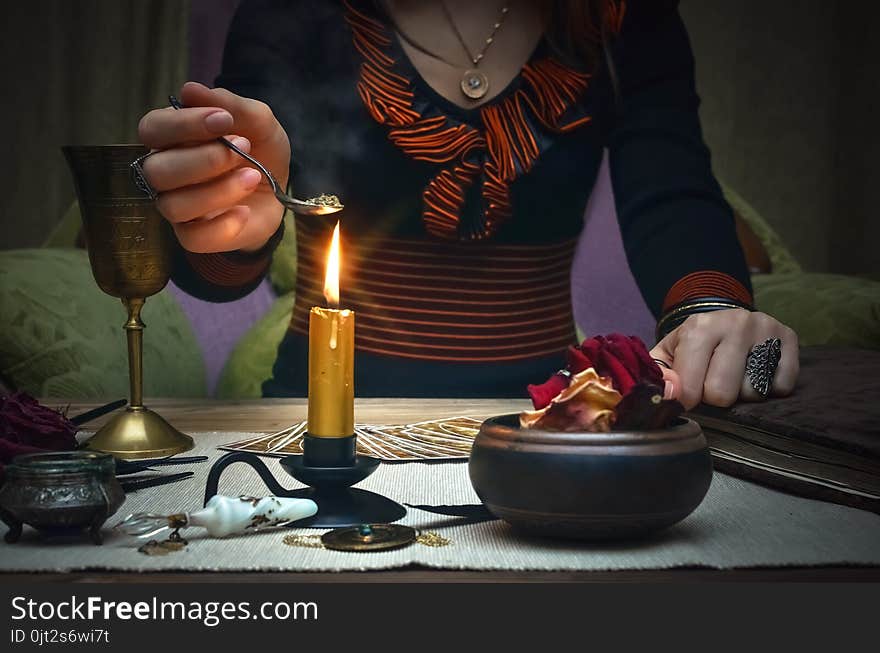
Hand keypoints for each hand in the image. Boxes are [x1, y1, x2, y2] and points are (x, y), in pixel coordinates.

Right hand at [137, 81, 290, 252]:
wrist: (280, 190)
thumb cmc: (260, 150)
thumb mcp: (259, 122)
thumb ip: (231, 106)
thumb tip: (190, 90)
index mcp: (172, 139)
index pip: (152, 129)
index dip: (183, 124)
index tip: (223, 120)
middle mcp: (166, 173)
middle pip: (156, 170)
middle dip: (204, 159)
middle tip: (244, 148)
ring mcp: (177, 208)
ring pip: (174, 206)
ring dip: (218, 190)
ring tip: (253, 176)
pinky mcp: (195, 236)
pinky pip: (193, 238)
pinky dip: (223, 225)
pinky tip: (246, 212)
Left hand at [650, 309, 798, 408]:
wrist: (727, 321)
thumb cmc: (693, 345)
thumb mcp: (668, 355)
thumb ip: (660, 375)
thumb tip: (669, 394)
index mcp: (699, 327)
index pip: (690, 388)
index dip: (687, 399)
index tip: (688, 393)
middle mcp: (735, 323)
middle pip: (722, 394)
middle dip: (714, 396)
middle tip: (713, 379)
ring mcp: (765, 329)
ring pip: (753, 393)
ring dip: (742, 393)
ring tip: (735, 373)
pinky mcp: (789, 338)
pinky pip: (780, 387)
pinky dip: (768, 388)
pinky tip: (757, 371)